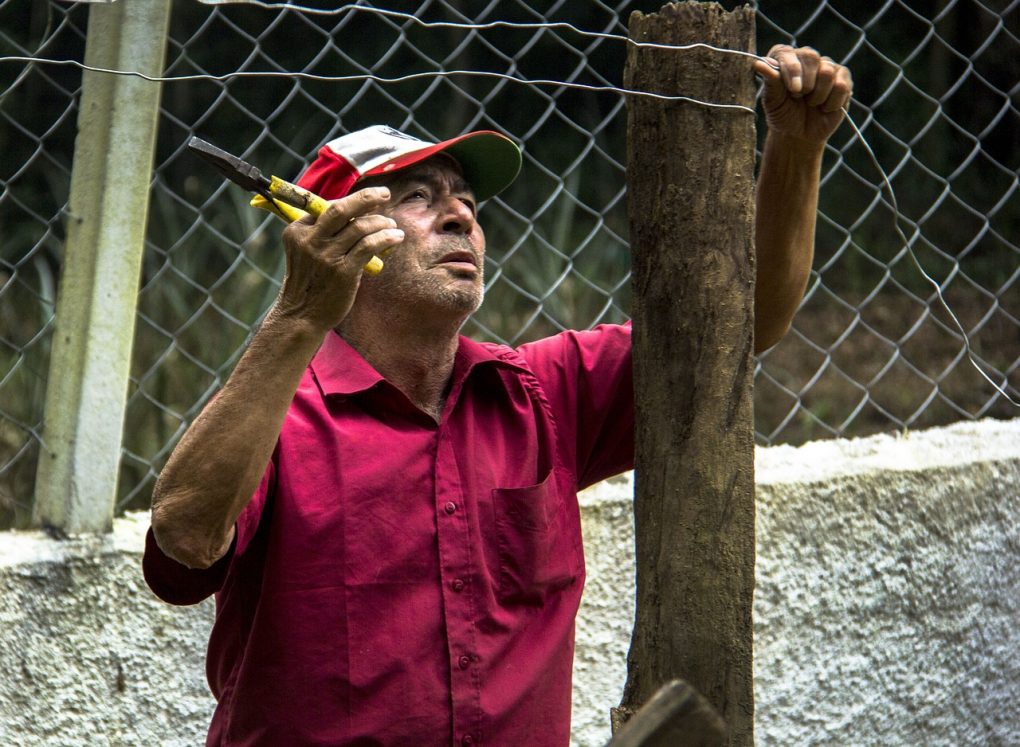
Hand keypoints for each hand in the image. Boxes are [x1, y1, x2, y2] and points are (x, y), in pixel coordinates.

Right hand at [275, 187, 404, 330]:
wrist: (301, 316)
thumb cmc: (309, 282)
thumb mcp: (304, 252)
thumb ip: (323, 233)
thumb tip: (359, 214)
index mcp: (297, 230)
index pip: (327, 206)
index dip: (353, 202)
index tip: (370, 200)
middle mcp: (310, 240)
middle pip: (341, 209)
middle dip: (367, 197)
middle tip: (385, 194)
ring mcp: (326, 256)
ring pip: (360, 227)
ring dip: (381, 223)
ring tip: (392, 226)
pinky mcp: (343, 271)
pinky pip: (369, 246)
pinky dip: (386, 238)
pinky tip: (395, 237)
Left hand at [753, 45, 852, 144]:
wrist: (799, 134)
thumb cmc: (783, 115)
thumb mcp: (773, 102)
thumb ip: (770, 81)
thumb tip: (758, 64)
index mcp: (784, 59)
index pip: (787, 52)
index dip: (792, 70)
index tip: (793, 90)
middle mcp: (806, 58)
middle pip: (811, 57)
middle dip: (805, 84)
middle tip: (799, 98)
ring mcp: (826, 66)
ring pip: (827, 72)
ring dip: (817, 95)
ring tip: (811, 103)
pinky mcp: (843, 77)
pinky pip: (842, 86)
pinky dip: (831, 102)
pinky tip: (824, 107)